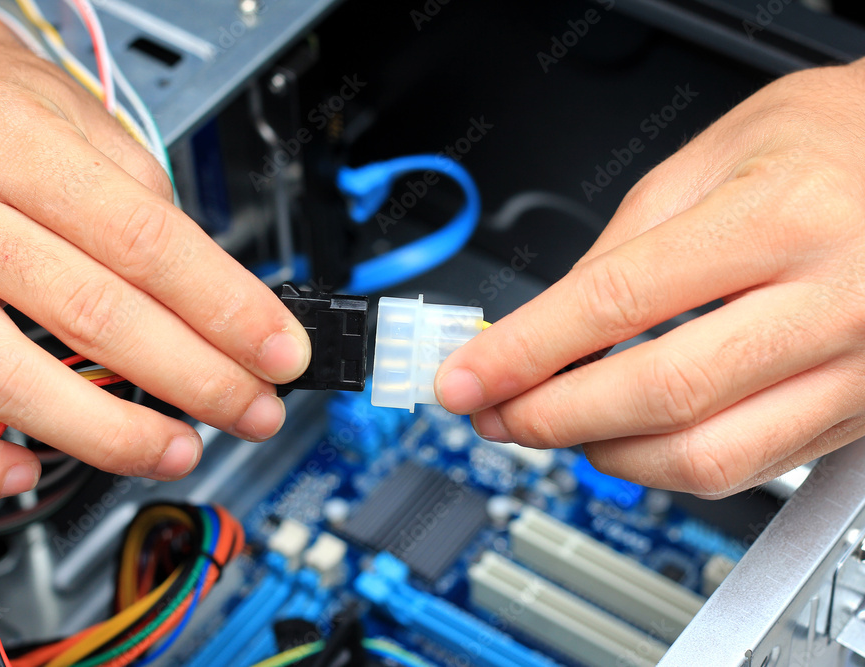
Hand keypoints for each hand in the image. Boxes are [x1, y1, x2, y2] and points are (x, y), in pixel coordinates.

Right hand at [0, 0, 309, 504]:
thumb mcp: (87, 122)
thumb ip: (150, 212)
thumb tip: (223, 311)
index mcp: (9, 142)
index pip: (144, 240)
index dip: (227, 307)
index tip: (281, 352)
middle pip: (90, 314)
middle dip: (195, 378)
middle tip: (254, 410)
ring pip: (5, 378)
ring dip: (110, 433)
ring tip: (180, 450)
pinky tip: (21, 474)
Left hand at [436, 59, 864, 497]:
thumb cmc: (830, 142)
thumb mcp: (710, 161)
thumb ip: (621, 251)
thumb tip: (546, 331)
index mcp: (780, 218)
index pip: (615, 303)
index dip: (522, 352)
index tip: (465, 379)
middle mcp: (832, 301)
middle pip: (659, 396)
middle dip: (551, 418)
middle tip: (497, 413)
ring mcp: (859, 368)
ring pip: (708, 457)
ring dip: (607, 455)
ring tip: (556, 427)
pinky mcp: (864, 410)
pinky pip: (752, 466)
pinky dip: (670, 462)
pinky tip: (629, 434)